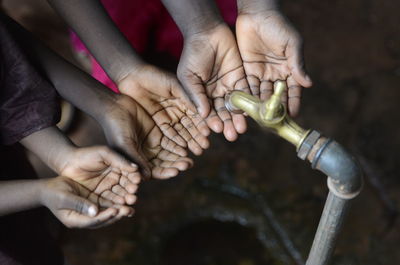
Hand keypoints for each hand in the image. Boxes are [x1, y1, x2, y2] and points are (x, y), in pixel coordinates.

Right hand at [41, 177, 132, 228]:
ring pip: (106, 213)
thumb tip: (95, 211)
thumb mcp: (64, 197)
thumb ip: (79, 204)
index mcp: (75, 220)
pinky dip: (116, 202)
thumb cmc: (54, 192)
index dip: (105, 216)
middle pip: (102, 219)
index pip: (93, 221)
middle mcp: (84, 218)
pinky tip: (126, 197)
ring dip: (119, 209)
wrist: (49, 188)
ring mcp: (88, 212)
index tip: (116, 211)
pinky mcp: (92, 204)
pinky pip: (106, 205)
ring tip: (131, 204)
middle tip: (129, 210)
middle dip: (116, 215)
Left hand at [58, 146, 139, 204]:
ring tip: (128, 202)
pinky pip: (108, 202)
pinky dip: (115, 205)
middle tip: (133, 194)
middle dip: (131, 191)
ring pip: (119, 195)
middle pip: (126, 186)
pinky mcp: (99, 197)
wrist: (67, 163)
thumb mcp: (105, 153)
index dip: (134, 178)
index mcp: (119, 167)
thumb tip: (136, 168)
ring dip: (125, 199)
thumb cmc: (86, 154)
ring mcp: (107, 188)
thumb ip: (120, 160)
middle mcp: (115, 178)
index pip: (130, 174)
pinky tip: (119, 206)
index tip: (137, 181)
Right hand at [101, 94, 193, 178]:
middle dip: (176, 165)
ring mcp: (153, 143)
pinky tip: (186, 146)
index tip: (175, 172)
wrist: (114, 106)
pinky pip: (171, 140)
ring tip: (190, 159)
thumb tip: (146, 177)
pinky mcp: (158, 132)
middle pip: (164, 163)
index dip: (165, 172)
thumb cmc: (115, 127)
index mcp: (136, 161)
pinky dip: (178, 144)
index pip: (153, 171)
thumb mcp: (125, 144)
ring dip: (179, 156)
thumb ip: (135, 158)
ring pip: (169, 153)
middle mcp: (146, 154)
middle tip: (187, 164)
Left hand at [118, 65, 209, 155]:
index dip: (203, 123)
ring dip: (190, 141)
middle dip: (198, 136)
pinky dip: (175, 141)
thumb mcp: (174, 86)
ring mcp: (169, 116)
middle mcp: (180, 108)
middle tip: (205, 147)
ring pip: (181, 131)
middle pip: (191, 125)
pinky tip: (183, 149)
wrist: (133, 77)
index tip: (208, 133)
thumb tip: (204, 111)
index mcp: (186, 98)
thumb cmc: (155, 76)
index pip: (197, 113)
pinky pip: (168, 133)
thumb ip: (188, 98)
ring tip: (197, 151)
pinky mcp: (158, 121)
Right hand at [177, 23, 248, 140]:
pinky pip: (247, 91)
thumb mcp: (189, 76)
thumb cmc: (193, 54)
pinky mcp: (241, 77)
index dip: (212, 121)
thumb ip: (196, 95)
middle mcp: (216, 93)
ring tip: (242, 128)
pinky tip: (251, 112)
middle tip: (233, 135)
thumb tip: (203, 115)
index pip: (208, 112)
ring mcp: (229, 85)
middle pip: (223, 112)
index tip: (216, 130)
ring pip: (236, 105)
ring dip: (239, 117)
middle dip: (228, 123)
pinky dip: (249, 102)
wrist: (207, 32)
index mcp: (202, 94)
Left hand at [236, 10, 311, 115]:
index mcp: (289, 68)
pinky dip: (247, 97)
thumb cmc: (278, 26)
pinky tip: (246, 109)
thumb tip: (308, 84)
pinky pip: (247, 86)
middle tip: (274, 124)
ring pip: (261, 94)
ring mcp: (260, 73)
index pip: (292, 90)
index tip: (292, 116)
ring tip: (259, 120)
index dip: (292, 102)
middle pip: (275, 96)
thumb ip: (298, 64)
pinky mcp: (247, 70)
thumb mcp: (292, 44)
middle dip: (275, 109)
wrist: (256, 14)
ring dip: (260, 107)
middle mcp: (275, 74)